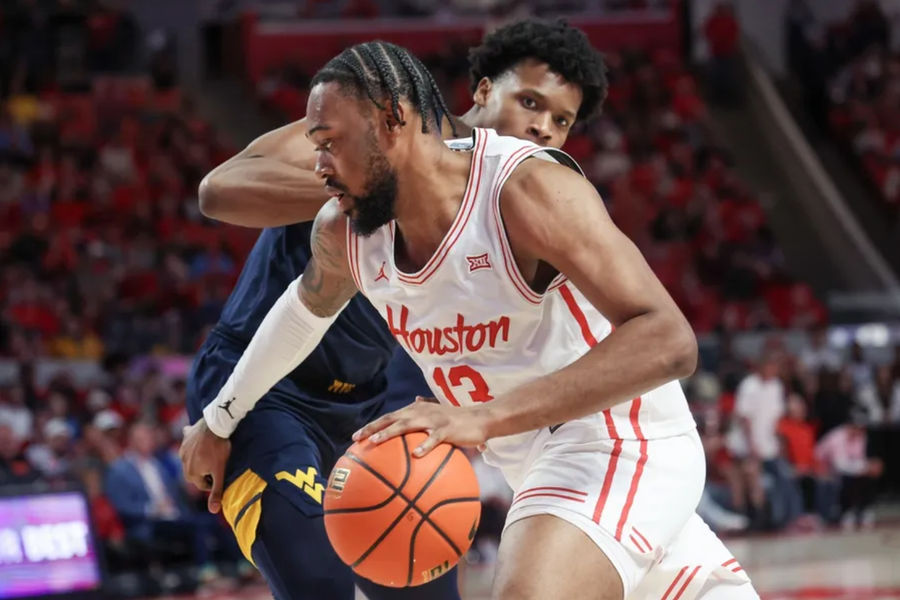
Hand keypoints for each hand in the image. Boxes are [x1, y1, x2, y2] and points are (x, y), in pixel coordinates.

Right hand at [179, 419, 230, 513]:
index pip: (203, 484)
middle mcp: (183, 462)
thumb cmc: (219, 450)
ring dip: (200, 459)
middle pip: (196, 472)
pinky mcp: (185, 437)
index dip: (214, 481)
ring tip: (212, 453)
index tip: (222, 475)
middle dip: (206, 471)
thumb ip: (217, 491)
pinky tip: (202, 441)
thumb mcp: (220, 472)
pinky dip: (194, 445)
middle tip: (218, 465)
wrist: (216, 425)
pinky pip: (189, 443)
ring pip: (192, 459)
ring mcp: (183, 448)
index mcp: (191, 473)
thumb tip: (214, 511)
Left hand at [352, 396, 489, 456]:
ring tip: (376, 441)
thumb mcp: (438, 412)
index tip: (355, 437)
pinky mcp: (447, 429)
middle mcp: (421, 412)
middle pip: (391, 419)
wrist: (480, 418)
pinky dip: (424, 445)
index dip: (371, 425)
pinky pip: (433, 438)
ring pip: (407, 425)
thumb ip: (425, 406)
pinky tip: (416, 455)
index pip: (388, 417)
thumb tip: (415, 399)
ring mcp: (433, 420)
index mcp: (416, 411)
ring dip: (390, 432)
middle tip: (356, 439)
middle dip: (372, 428)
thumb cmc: (457, 419)